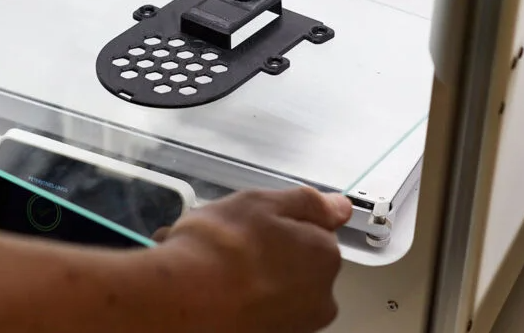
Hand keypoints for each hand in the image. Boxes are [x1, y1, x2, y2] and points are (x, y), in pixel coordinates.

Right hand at [154, 187, 351, 332]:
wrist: (183, 300)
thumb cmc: (222, 246)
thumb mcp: (263, 202)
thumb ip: (308, 203)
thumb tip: (340, 207)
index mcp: (324, 257)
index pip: (312, 232)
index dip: (279, 222)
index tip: (251, 221)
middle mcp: (319, 298)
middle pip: (292, 263)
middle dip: (264, 251)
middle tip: (224, 239)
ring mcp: (292, 324)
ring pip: (270, 287)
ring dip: (243, 273)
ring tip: (205, 262)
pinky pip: (252, 308)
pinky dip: (233, 296)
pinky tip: (205, 284)